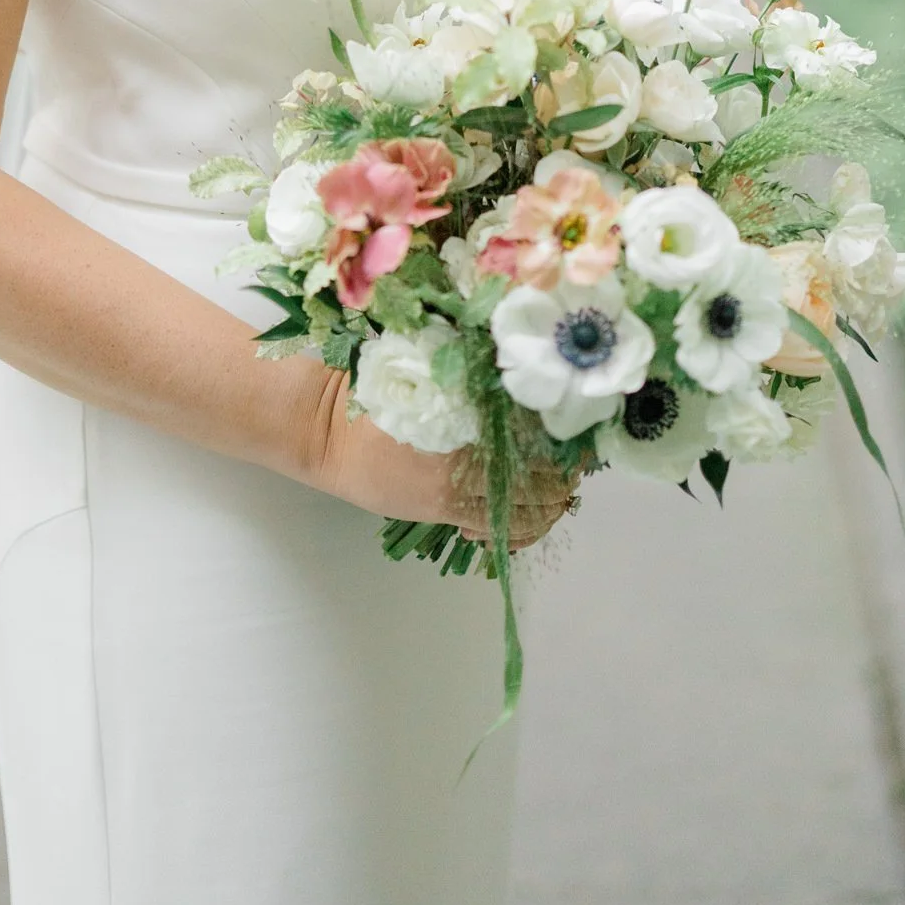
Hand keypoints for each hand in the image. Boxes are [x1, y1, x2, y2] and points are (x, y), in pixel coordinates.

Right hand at [308, 377, 576, 547]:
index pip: (536, 440)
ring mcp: (454, 493)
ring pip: (524, 510)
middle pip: (540, 478)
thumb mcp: (428, 374)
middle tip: (577, 460)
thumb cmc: (374, 387)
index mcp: (463, 421)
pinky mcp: (441, 513)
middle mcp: (465, 462)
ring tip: (560, 490)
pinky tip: (529, 515)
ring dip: (550, 503)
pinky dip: (519, 527)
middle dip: (564, 473)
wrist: (325, 428)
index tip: (578, 430)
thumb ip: (474, 390)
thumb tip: (524, 393)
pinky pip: (495, 530)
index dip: (564, 441)